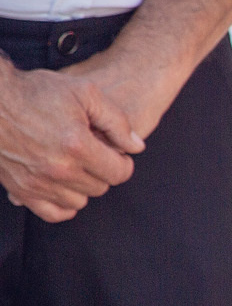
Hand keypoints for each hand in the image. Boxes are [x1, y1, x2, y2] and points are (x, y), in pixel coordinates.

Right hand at [0, 60, 143, 221]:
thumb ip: (117, 121)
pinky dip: (62, 204)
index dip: (123, 162)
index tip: (115, 152)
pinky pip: (53, 213)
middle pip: (101, 187)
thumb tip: (136, 146)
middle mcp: (59, 169)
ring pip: (80, 200)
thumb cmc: (35, 92)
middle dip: (102, 171)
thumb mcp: (84, 93)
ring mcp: (38, 182)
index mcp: (77, 145)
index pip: (119, 172)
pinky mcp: (20, 189)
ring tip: (74, 165)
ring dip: (82, 186)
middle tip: (92, 154)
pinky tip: (63, 186)